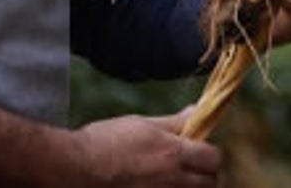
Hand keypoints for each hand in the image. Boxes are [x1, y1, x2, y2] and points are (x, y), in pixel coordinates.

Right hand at [70, 107, 220, 185]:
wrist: (77, 169)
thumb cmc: (106, 141)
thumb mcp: (141, 124)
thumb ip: (174, 122)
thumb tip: (197, 110)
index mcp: (173, 152)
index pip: (213, 157)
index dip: (208, 152)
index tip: (196, 149)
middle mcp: (173, 179)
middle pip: (210, 182)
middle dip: (204, 174)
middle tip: (187, 166)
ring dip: (189, 185)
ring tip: (170, 177)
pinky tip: (155, 185)